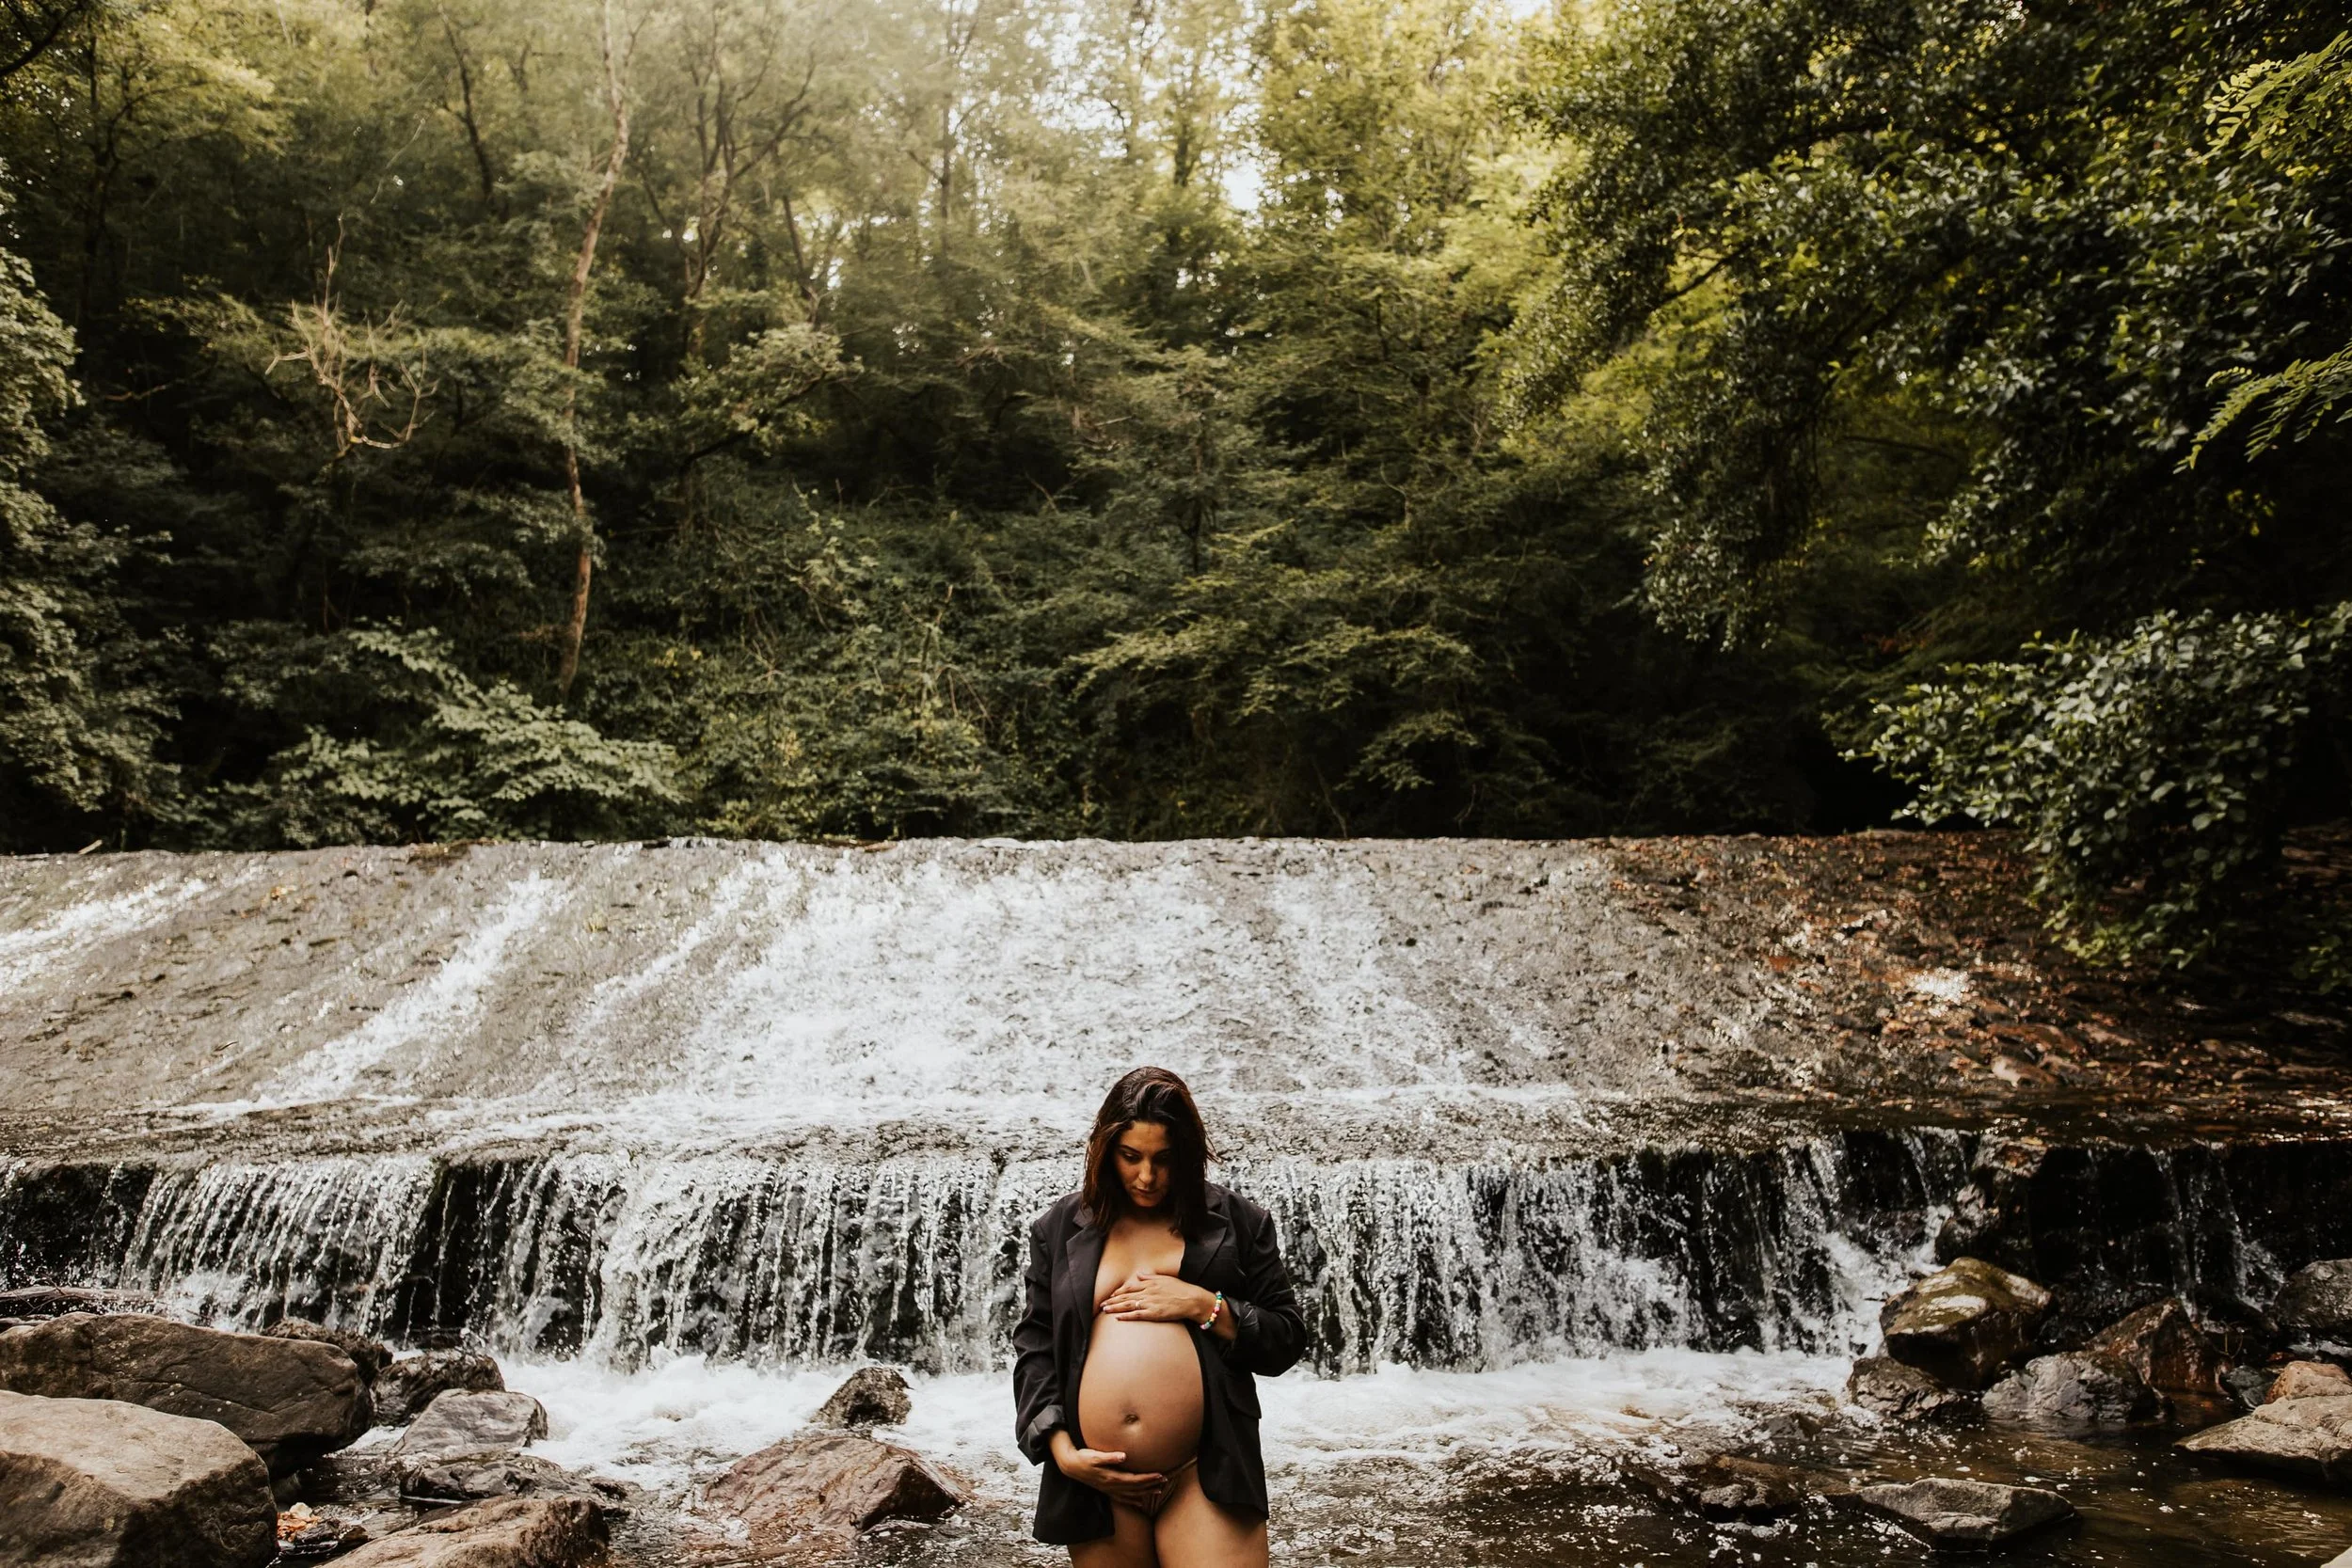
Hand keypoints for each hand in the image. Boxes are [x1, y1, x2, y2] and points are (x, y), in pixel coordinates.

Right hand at [1050, 1430, 1164, 1505]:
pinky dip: (1133, 1500)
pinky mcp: (1106, 1490)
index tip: (1160, 1475)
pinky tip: (1140, 1502)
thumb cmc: (1083, 1458)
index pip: (1135, 1479)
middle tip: (1165, 1480)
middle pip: (1136, 1488)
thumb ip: (1109, 1457)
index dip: (1148, 1478)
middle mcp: (1112, 1486)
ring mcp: (1109, 1490)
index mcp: (1112, 1477)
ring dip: (1145, 1492)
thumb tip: (1123, 1456)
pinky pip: (1123, 1498)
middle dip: (1151, 1484)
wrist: (1071, 1466)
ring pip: (1131, 1494)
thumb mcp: (1095, 1455)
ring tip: (1158, 1490)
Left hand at [1100, 1269, 1214, 1323]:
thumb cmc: (1180, 1289)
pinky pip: (1137, 1315)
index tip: (1111, 1295)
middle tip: (1101, 1304)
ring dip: (1115, 1308)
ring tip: (1105, 1310)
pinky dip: (1126, 1316)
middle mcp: (1148, 1292)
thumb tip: (1139, 1274)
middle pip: (1126, 1296)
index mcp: (1150, 1284)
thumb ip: (1150, 1277)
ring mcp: (1150, 1303)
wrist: (1192, 1300)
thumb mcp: (1165, 1278)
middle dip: (1112, 1300)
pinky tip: (1118, 1318)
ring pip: (1128, 1305)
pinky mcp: (1154, 1313)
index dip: (1119, 1291)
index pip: (1130, 1287)